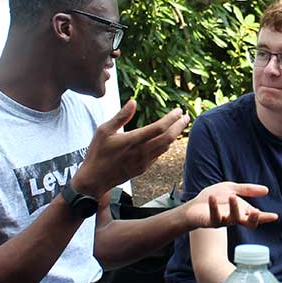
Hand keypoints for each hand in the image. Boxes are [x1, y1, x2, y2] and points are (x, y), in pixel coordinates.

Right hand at [72, 100, 188, 196]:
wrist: (94, 181)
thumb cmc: (96, 153)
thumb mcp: (103, 131)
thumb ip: (120, 116)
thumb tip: (133, 102)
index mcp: (132, 140)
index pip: (159, 128)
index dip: (172, 118)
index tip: (179, 110)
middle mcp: (141, 152)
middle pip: (168, 138)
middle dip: (180, 126)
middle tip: (187, 117)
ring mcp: (143, 162)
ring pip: (165, 147)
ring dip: (174, 135)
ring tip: (179, 125)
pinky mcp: (142, 169)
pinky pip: (158, 155)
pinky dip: (165, 145)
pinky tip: (166, 139)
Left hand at [186, 182, 278, 230]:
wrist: (194, 205)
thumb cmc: (215, 197)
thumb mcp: (232, 189)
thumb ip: (247, 190)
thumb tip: (267, 190)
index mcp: (242, 211)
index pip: (256, 216)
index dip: (265, 217)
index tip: (275, 216)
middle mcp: (235, 218)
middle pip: (248, 223)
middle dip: (253, 219)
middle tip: (256, 212)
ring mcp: (223, 221)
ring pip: (233, 219)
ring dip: (234, 208)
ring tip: (232, 196)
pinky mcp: (211, 222)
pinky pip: (214, 217)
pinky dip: (213, 207)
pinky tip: (212, 198)